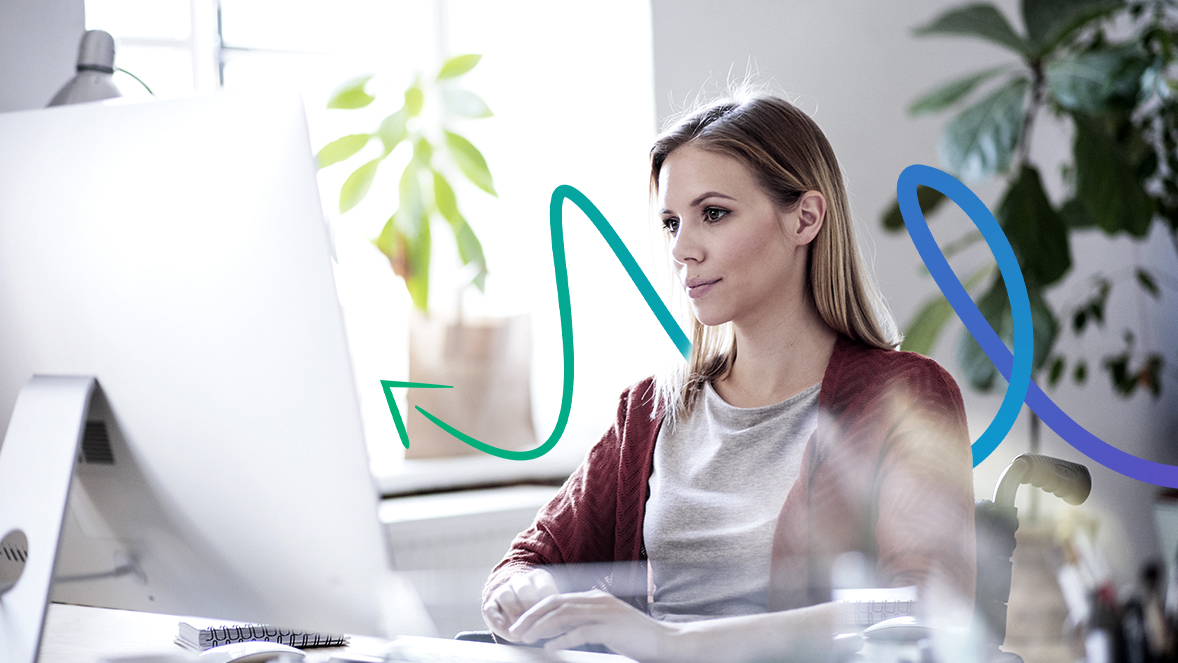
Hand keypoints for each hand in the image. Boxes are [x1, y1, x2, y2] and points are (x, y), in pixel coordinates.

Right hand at [482, 568, 558, 639]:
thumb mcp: (550, 607)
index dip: (547, 604)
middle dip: (529, 607)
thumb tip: (556, 623)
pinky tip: (502, 627)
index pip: (544, 587)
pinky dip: (495, 618)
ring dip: (513, 612)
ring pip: (505, 594)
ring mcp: (504, 589)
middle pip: (523, 588)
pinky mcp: (491, 602)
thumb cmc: (540, 609)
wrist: (517, 605)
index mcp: (538, 578)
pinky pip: (490, 608)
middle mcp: (520, 580)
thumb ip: (553, 612)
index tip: (551, 617)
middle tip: (534, 622)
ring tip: (520, 628)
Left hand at [507, 590, 681, 662]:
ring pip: (563, 615)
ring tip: (526, 638)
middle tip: (514, 631)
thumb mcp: (604, 627)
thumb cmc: (635, 638)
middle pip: (555, 604)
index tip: (520, 624)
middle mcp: (597, 601)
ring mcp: (604, 613)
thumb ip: (582, 625)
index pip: (557, 599)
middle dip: (532, 617)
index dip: (535, 611)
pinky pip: (580, 631)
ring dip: (541, 627)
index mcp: (595, 598)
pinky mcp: (611, 628)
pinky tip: (550, 647)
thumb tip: (554, 633)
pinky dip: (561, 639)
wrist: (666, 642)